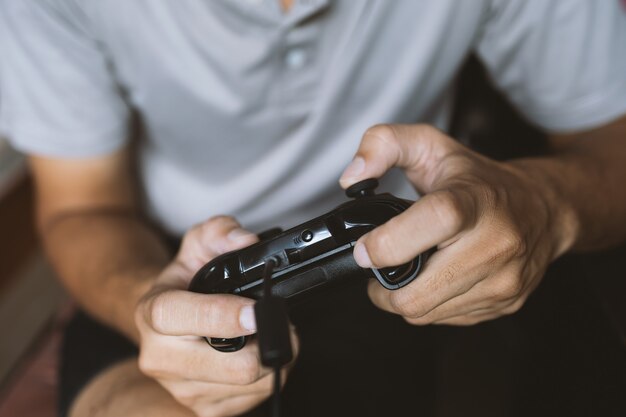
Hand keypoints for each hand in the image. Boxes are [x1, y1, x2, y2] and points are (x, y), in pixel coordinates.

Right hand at [135, 216, 298, 416]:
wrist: (163, 321)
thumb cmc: (185, 282)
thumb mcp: (197, 244)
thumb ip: (221, 232)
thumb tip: (247, 241)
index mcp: (153, 314)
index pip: (182, 318)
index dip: (224, 316)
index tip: (257, 310)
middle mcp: (160, 358)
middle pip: (231, 367)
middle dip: (269, 342)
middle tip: (282, 321)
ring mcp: (180, 390)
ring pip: (248, 386)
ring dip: (273, 359)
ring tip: (269, 335)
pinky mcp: (202, 410)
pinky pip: (250, 403)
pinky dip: (267, 379)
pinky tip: (259, 356)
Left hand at [340, 124, 572, 324]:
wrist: (543, 208)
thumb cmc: (479, 179)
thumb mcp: (430, 145)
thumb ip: (383, 144)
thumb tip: (351, 176)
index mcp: (475, 200)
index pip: (433, 223)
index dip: (388, 243)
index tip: (365, 249)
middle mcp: (495, 243)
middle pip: (417, 294)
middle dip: (381, 287)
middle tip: (377, 267)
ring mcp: (503, 280)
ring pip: (425, 313)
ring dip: (401, 298)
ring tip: (404, 270)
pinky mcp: (505, 304)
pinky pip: (444, 319)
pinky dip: (428, 304)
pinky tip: (433, 278)